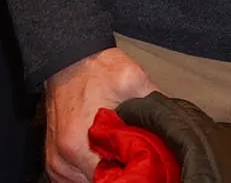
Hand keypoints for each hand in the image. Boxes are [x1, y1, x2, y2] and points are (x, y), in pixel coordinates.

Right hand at [43, 46, 156, 182]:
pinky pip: (76, 179)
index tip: (145, 165)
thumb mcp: (133, 81)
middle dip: (122, 175)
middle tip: (139, 160)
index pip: (111, 181)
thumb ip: (153, 106)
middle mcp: (63, 159)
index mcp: (78, 145)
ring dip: (107, 175)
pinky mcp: (55, 161)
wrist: (71, 59)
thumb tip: (175, 125)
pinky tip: (107, 158)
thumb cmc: (97, 70)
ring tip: (124, 158)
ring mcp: (56, 162)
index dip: (133, 175)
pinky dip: (93, 172)